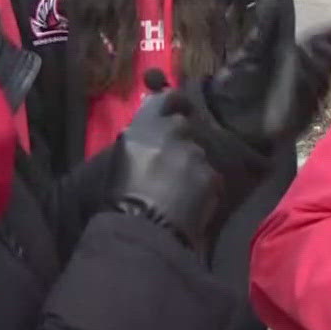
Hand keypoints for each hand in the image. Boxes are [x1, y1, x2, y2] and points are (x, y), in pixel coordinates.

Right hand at [107, 88, 219, 250]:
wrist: (143, 230)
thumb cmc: (119, 201)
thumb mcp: (122, 162)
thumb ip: (139, 143)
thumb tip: (151, 139)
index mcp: (142, 129)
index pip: (167, 100)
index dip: (177, 102)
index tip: (182, 107)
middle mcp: (171, 133)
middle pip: (184, 128)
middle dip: (181, 142)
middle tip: (174, 164)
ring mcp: (194, 154)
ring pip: (198, 155)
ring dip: (192, 167)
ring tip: (181, 190)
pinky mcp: (210, 175)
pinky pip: (210, 177)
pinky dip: (203, 188)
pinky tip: (192, 203)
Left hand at [203, 2, 330, 147]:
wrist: (229, 118)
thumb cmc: (237, 83)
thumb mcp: (248, 53)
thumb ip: (263, 30)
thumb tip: (271, 0)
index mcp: (292, 53)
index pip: (322, 39)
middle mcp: (304, 71)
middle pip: (327, 59)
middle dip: (324, 54)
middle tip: (313, 49)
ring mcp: (307, 94)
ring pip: (323, 80)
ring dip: (313, 73)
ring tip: (297, 72)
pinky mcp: (306, 115)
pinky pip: (315, 102)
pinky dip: (308, 95)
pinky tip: (296, 92)